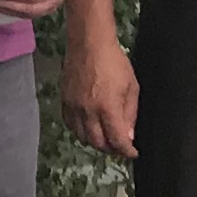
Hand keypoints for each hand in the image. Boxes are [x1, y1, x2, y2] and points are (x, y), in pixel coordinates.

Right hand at [62, 38, 139, 158]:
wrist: (89, 43)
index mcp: (108, 107)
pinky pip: (70, 124)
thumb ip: (130, 114)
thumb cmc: (114, 62)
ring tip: (105, 138)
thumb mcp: (131, 87)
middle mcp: (88, 111)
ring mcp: (74, 106)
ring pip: (82, 137)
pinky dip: (79, 131)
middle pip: (98, 143)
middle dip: (110, 149)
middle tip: (119, 147)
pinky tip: (88, 127)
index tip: (132, 153)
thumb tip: (128, 135)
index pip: (117, 140)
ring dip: (95, 141)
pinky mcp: (64, 100)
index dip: (126, 151)